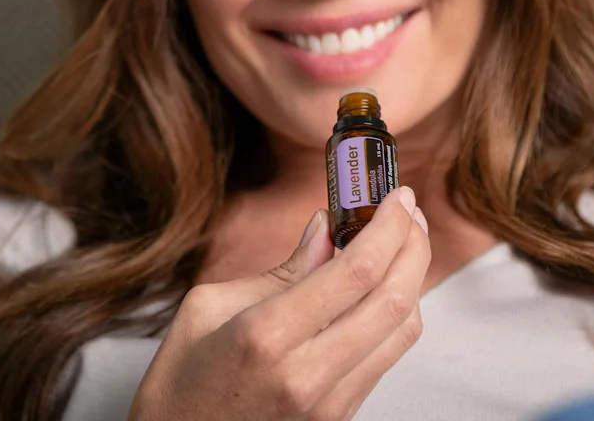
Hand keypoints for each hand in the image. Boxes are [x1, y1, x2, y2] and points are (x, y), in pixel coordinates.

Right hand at [128, 186, 430, 420]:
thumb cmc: (180, 381)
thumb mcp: (209, 307)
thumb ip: (281, 270)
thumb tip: (328, 228)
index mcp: (266, 336)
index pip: (356, 271)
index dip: (389, 225)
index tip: (398, 194)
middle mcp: (307, 375)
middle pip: (393, 299)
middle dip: (413, 245)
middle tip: (409, 211)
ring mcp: (329, 405)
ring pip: (402, 332)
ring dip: (411, 279)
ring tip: (401, 242)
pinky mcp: (338, 418)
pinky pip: (385, 358)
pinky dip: (393, 314)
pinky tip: (381, 287)